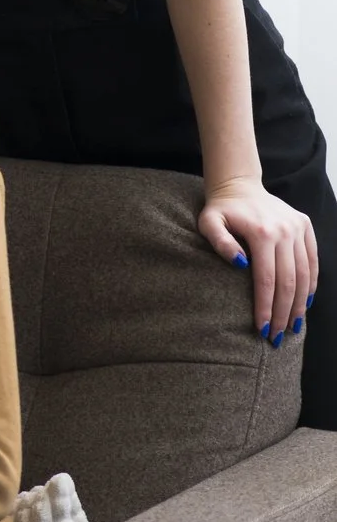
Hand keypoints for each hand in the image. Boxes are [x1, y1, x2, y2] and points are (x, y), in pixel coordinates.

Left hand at [200, 178, 317, 345]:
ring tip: (294, 327)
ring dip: (300, 304)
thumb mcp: (208, 222)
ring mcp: (298, 228)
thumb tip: (240, 264)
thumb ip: (219, 242)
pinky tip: (305, 303)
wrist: (238, 185)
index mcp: (261, 232)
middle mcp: (285, 231)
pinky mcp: (305, 227)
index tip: (262, 329)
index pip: (266, 279)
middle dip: (284, 313)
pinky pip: (312, 262)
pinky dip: (311, 285)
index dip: (266, 307)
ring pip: (304, 275)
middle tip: (278, 336)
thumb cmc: (220, 209)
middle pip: (288, 282)